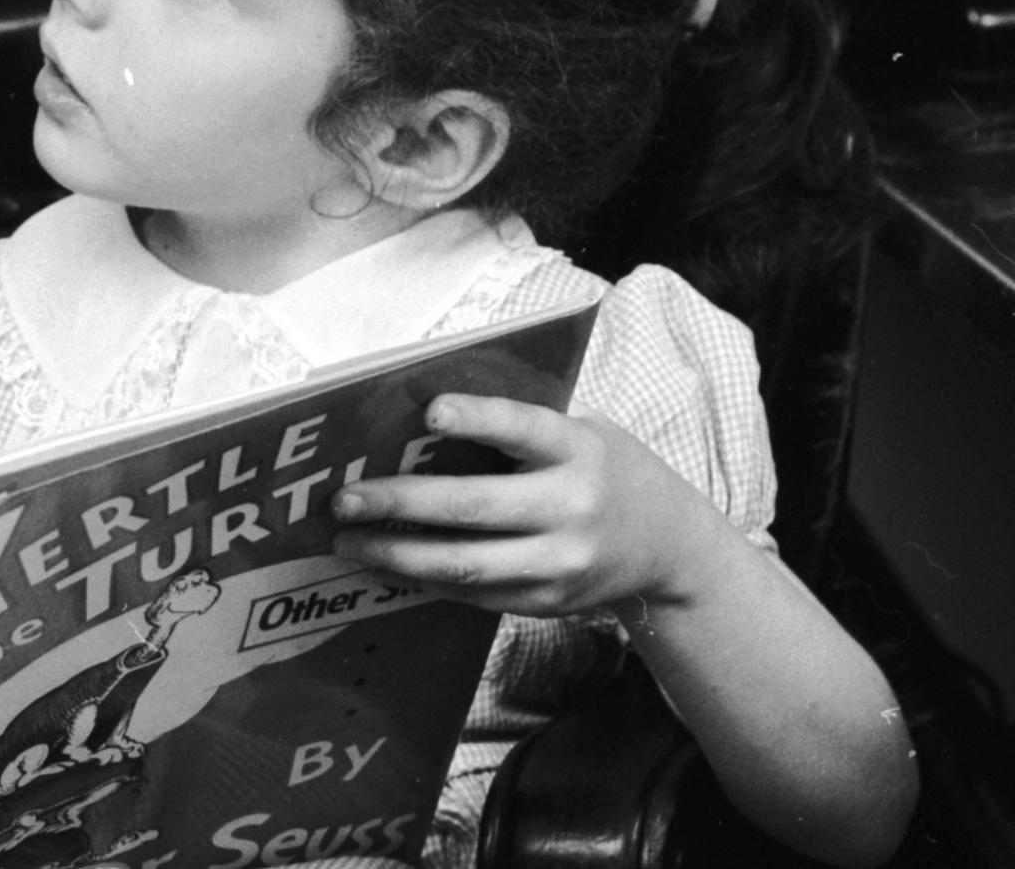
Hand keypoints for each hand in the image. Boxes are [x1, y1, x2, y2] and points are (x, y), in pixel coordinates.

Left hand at [327, 393, 724, 618]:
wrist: (670, 549)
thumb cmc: (604, 470)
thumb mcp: (581, 432)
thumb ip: (519, 425)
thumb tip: (417, 412)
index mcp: (578, 449)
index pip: (522, 429)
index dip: (477, 420)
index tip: (428, 413)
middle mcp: (571, 509)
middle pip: (474, 508)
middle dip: (401, 502)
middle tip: (344, 497)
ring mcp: (559, 563)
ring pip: (464, 563)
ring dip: (395, 553)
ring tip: (345, 538)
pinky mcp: (545, 601)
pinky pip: (471, 591)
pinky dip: (420, 578)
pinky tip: (381, 563)